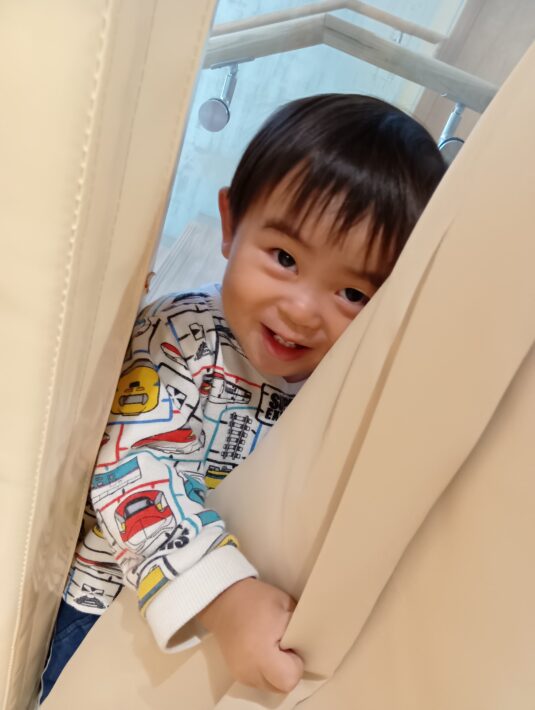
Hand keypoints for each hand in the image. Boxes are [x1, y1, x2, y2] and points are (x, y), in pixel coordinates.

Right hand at [197, 578, 303, 692]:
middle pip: (281, 687)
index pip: (290, 678)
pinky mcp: (235, 673)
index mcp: (261, 653)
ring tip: (272, 648)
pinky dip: (264, 670)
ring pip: (270, 686)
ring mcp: (240, 674)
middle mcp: (249, 670)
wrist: (223, 598)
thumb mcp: (285, 605)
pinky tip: (262, 650)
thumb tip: (308, 643)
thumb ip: (299, 628)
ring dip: (276, 672)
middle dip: (288, 670)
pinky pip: (258, 681)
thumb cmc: (256, 599)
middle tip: (285, 647)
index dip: (296, 663)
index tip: (292, 645)